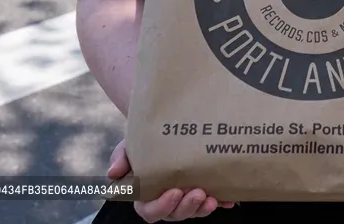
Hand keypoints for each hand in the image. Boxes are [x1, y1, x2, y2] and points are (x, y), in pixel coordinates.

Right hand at [106, 139, 235, 221]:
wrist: (166, 130)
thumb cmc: (145, 143)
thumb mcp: (129, 147)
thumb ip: (121, 159)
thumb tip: (113, 173)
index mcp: (146, 196)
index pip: (150, 210)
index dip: (162, 206)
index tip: (174, 192)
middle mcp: (166, 201)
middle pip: (175, 214)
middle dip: (187, 207)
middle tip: (198, 192)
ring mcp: (186, 198)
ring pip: (194, 211)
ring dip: (203, 208)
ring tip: (213, 197)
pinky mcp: (203, 192)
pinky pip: (213, 202)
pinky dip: (222, 202)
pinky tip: (230, 199)